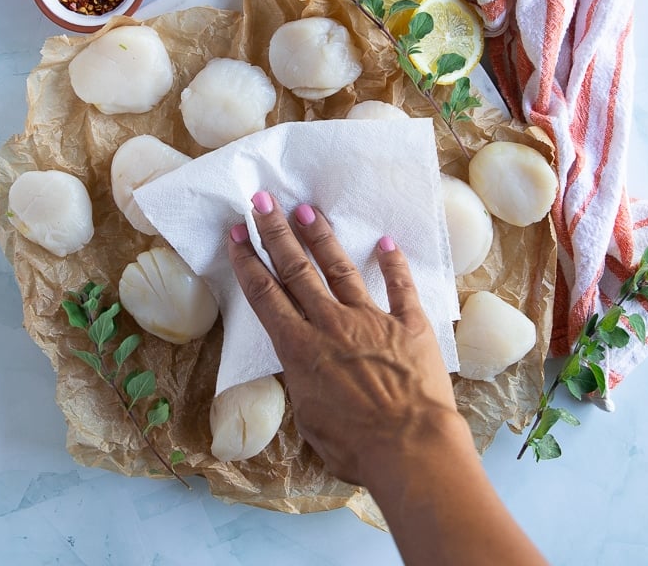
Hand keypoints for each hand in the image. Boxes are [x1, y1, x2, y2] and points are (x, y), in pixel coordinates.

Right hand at [227, 191, 459, 486]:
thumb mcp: (309, 419)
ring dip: (321, 237)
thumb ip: (303, 384)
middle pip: (297, 269)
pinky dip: (394, 263)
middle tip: (263, 200)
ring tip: (307, 209)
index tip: (238, 233)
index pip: (266, 294)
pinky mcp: (408, 323)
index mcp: (300, 348)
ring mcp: (371, 318)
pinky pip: (401, 286)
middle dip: (276, 232)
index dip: (248, 261)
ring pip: (340, 267)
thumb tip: (303, 369)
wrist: (410, 448)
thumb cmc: (355, 447)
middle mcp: (331, 323)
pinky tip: (386, 242)